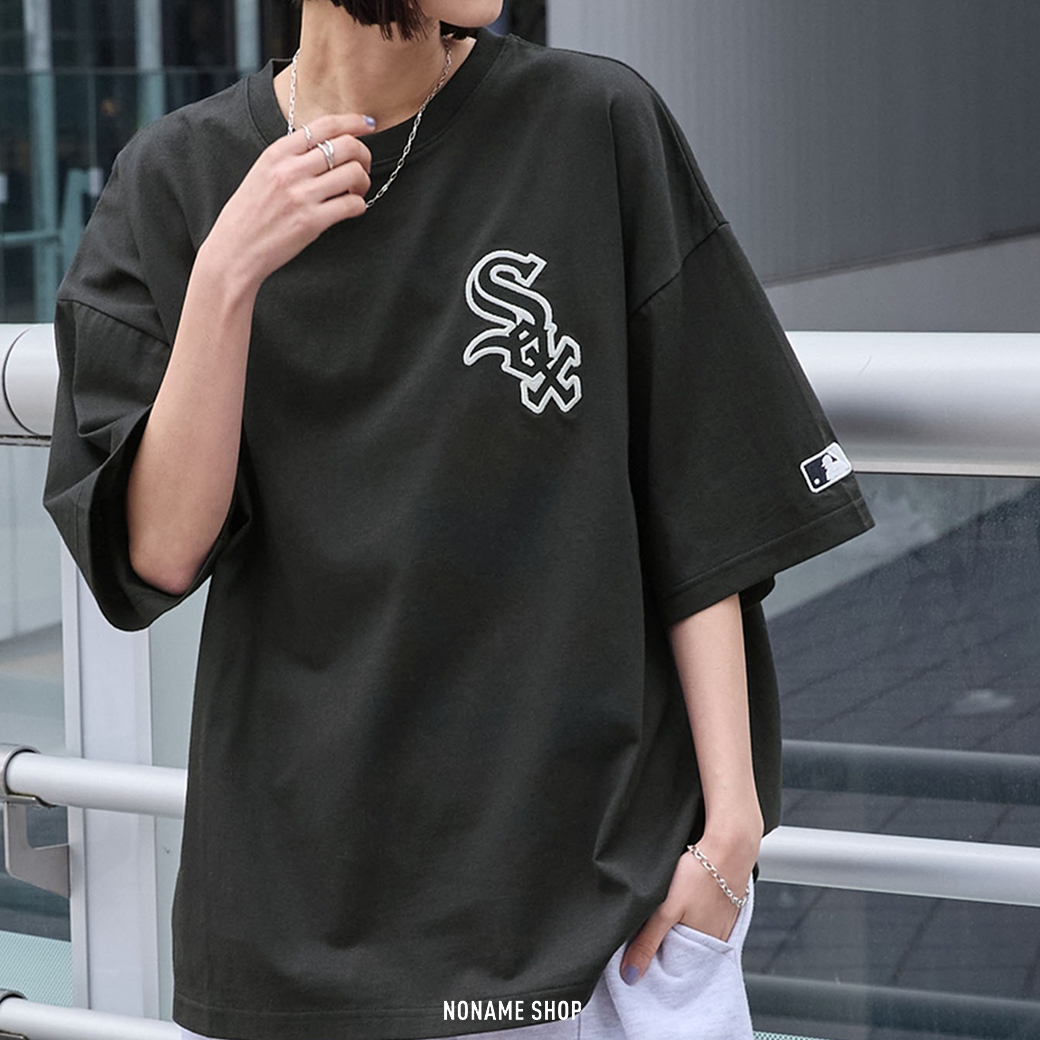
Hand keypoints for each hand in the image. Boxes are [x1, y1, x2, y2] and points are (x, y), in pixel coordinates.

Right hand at [202, 113, 376, 292]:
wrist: (235, 249)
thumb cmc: (249, 214)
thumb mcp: (263, 172)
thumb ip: (291, 157)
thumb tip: (325, 146)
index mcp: (278, 152)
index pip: (325, 125)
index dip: (353, 122)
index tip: (368, 125)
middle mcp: (290, 169)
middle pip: (346, 146)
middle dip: (364, 155)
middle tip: (363, 167)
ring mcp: (302, 195)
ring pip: (354, 173)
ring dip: (363, 181)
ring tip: (356, 191)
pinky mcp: (312, 221)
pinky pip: (352, 204)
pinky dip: (360, 205)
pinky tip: (352, 209)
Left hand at [619, 831, 758, 984]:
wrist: (729, 848)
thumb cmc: (699, 874)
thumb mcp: (665, 909)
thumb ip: (648, 941)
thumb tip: (630, 974)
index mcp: (700, 948)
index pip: (671, 965)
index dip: (653, 959)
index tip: (637, 950)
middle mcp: (714, 942)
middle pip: (681, 951)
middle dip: (665, 944)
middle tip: (651, 924)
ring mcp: (722, 926)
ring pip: (692, 934)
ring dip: (679, 928)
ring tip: (670, 910)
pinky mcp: (725, 910)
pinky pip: (704, 921)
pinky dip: (693, 916)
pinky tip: (686, 902)